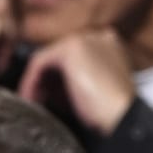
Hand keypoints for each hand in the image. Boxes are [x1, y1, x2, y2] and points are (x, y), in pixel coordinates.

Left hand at [17, 25, 136, 130]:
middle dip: (45, 80)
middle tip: (36, 102)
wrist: (122, 116)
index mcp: (107, 45)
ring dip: (36, 82)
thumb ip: (74, 85)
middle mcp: (96, 36)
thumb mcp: (92, 94)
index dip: (57, 81)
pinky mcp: (70, 48)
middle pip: (59, 56)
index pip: (73, 59)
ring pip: (48, 58)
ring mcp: (84, 39)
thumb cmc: (110, 114)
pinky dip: (31, 81)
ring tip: (32, 104)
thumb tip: (50, 91)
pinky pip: (40, 62)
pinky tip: (30, 100)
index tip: (49, 102)